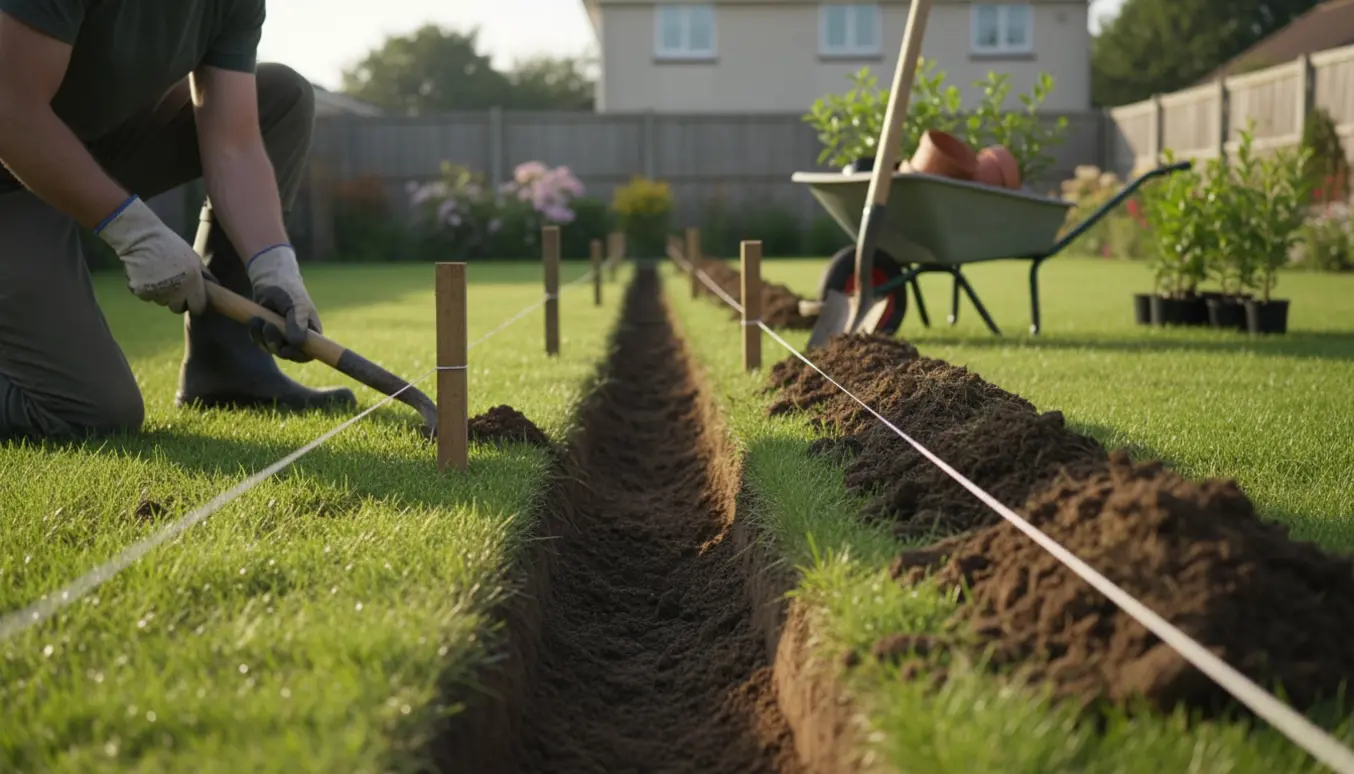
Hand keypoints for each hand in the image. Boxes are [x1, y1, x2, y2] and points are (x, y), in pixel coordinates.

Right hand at [95, 196, 206, 314]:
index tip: (192, 300)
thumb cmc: (170, 245)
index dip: (195, 304)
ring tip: (159, 277)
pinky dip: (147, 290)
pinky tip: (146, 276)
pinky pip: (147, 297)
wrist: (141, 238)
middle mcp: (177, 292)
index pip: (198, 307)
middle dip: (177, 301)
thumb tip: (214, 286)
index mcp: (193, 283)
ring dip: (162, 294)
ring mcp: (158, 293)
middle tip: (174, 288)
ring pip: (162, 302)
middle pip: (178, 308)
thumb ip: (204, 274)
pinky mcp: (142, 292)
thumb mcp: (193, 257)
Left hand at [245, 244, 319, 362]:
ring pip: (272, 349)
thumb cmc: (289, 290)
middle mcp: (298, 337)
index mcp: (311, 332)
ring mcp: (282, 337)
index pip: (309, 354)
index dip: (298, 355)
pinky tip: (255, 320)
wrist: (271, 280)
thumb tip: (298, 343)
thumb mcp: (296, 304)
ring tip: (259, 319)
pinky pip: (260, 342)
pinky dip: (255, 333)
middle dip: (275, 344)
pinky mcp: (268, 334)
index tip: (286, 348)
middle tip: (269, 327)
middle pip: (287, 354)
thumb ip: (298, 323)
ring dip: (263, 337)